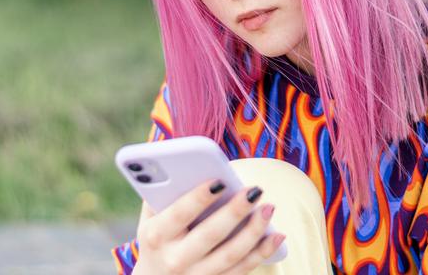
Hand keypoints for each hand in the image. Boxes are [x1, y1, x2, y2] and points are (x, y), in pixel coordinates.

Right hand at [132, 179, 285, 274]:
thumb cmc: (157, 236)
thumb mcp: (150, 216)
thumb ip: (162, 192)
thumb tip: (187, 164)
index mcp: (156, 236)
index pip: (179, 214)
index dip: (199, 197)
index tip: (220, 181)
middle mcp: (175, 259)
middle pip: (209, 235)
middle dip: (234, 211)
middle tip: (255, 190)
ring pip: (230, 255)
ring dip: (253, 231)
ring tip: (269, 208)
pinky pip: (242, 269)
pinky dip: (262, 252)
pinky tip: (278, 234)